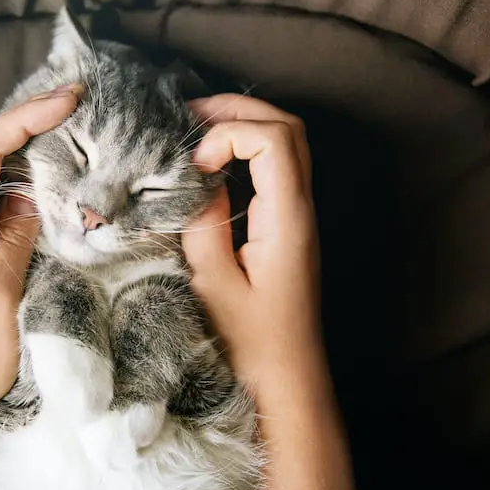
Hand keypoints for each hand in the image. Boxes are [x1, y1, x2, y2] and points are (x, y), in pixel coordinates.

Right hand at [182, 94, 320, 383]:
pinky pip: (274, 170)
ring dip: (242, 127)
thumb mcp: (214, 285)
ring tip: (194, 134)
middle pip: (288, 128)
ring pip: (286, 145)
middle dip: (237, 111)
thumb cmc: (251, 343)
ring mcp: (298, 217)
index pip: (274, 140)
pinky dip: (243, 154)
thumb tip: (195, 183)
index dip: (229, 134)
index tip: (194, 165)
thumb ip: (203, 226)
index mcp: (288, 221)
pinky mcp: (287, 228)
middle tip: (187, 119)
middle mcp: (301, 210)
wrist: (287, 379)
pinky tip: (208, 167)